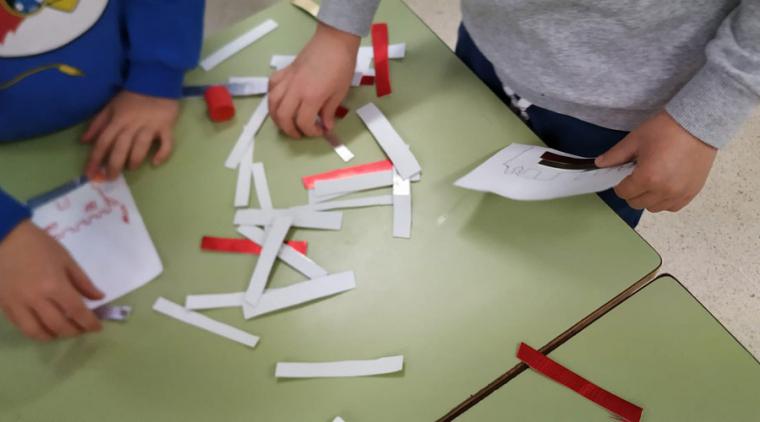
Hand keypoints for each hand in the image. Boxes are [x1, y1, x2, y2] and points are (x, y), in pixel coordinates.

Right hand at [0, 221, 103, 340]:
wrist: (2, 237)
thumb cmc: (38, 244)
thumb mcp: (66, 259)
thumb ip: (83, 281)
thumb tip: (98, 297)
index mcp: (55, 285)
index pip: (77, 311)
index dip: (90, 323)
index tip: (98, 327)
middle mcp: (36, 299)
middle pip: (58, 325)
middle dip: (74, 331)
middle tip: (82, 329)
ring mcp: (17, 304)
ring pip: (36, 332)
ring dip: (53, 336)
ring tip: (62, 332)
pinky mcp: (3, 305)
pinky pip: (20, 326)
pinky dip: (34, 331)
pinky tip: (43, 327)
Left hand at [82, 91, 178, 179]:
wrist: (156, 82)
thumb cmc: (132, 97)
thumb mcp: (110, 106)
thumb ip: (97, 123)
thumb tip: (84, 141)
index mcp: (117, 120)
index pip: (103, 142)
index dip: (95, 159)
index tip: (89, 173)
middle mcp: (132, 125)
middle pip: (120, 148)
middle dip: (114, 165)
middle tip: (111, 178)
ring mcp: (150, 127)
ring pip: (140, 147)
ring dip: (134, 160)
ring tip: (131, 168)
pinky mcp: (166, 127)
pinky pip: (166, 143)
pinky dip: (162, 154)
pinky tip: (155, 162)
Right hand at [269, 22, 359, 138]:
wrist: (334, 41)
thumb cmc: (342, 66)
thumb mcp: (340, 92)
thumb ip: (330, 111)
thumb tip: (326, 126)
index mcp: (312, 96)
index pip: (303, 122)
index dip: (310, 132)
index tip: (319, 131)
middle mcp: (295, 90)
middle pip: (282, 116)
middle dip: (289, 129)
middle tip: (299, 133)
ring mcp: (288, 80)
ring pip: (272, 103)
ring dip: (276, 116)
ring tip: (286, 121)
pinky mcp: (285, 71)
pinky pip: (272, 86)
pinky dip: (273, 96)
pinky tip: (280, 101)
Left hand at [595, 111, 716, 211]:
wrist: (698, 124)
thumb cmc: (667, 129)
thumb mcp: (635, 139)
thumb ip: (615, 155)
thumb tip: (600, 164)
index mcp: (648, 178)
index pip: (623, 193)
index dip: (619, 184)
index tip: (624, 174)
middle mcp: (664, 190)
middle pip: (637, 203)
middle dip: (632, 191)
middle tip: (637, 175)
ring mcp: (679, 193)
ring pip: (654, 207)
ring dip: (648, 197)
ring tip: (652, 179)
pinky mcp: (692, 192)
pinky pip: (672, 207)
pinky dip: (665, 200)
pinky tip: (664, 185)